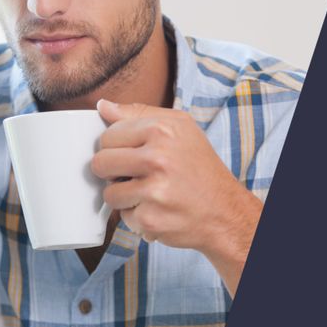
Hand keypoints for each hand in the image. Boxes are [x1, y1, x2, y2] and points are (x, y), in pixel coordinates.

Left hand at [91, 98, 261, 295]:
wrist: (226, 211)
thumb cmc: (201, 167)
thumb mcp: (180, 127)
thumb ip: (139, 114)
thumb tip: (103, 107)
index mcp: (161, 130)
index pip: (108, 136)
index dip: (118, 148)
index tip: (136, 155)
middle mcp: (158, 158)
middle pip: (101, 163)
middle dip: (114, 172)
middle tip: (139, 176)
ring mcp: (154, 191)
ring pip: (109, 193)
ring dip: (125, 197)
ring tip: (151, 194)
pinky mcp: (151, 219)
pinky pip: (124, 216)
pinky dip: (138, 216)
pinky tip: (159, 210)